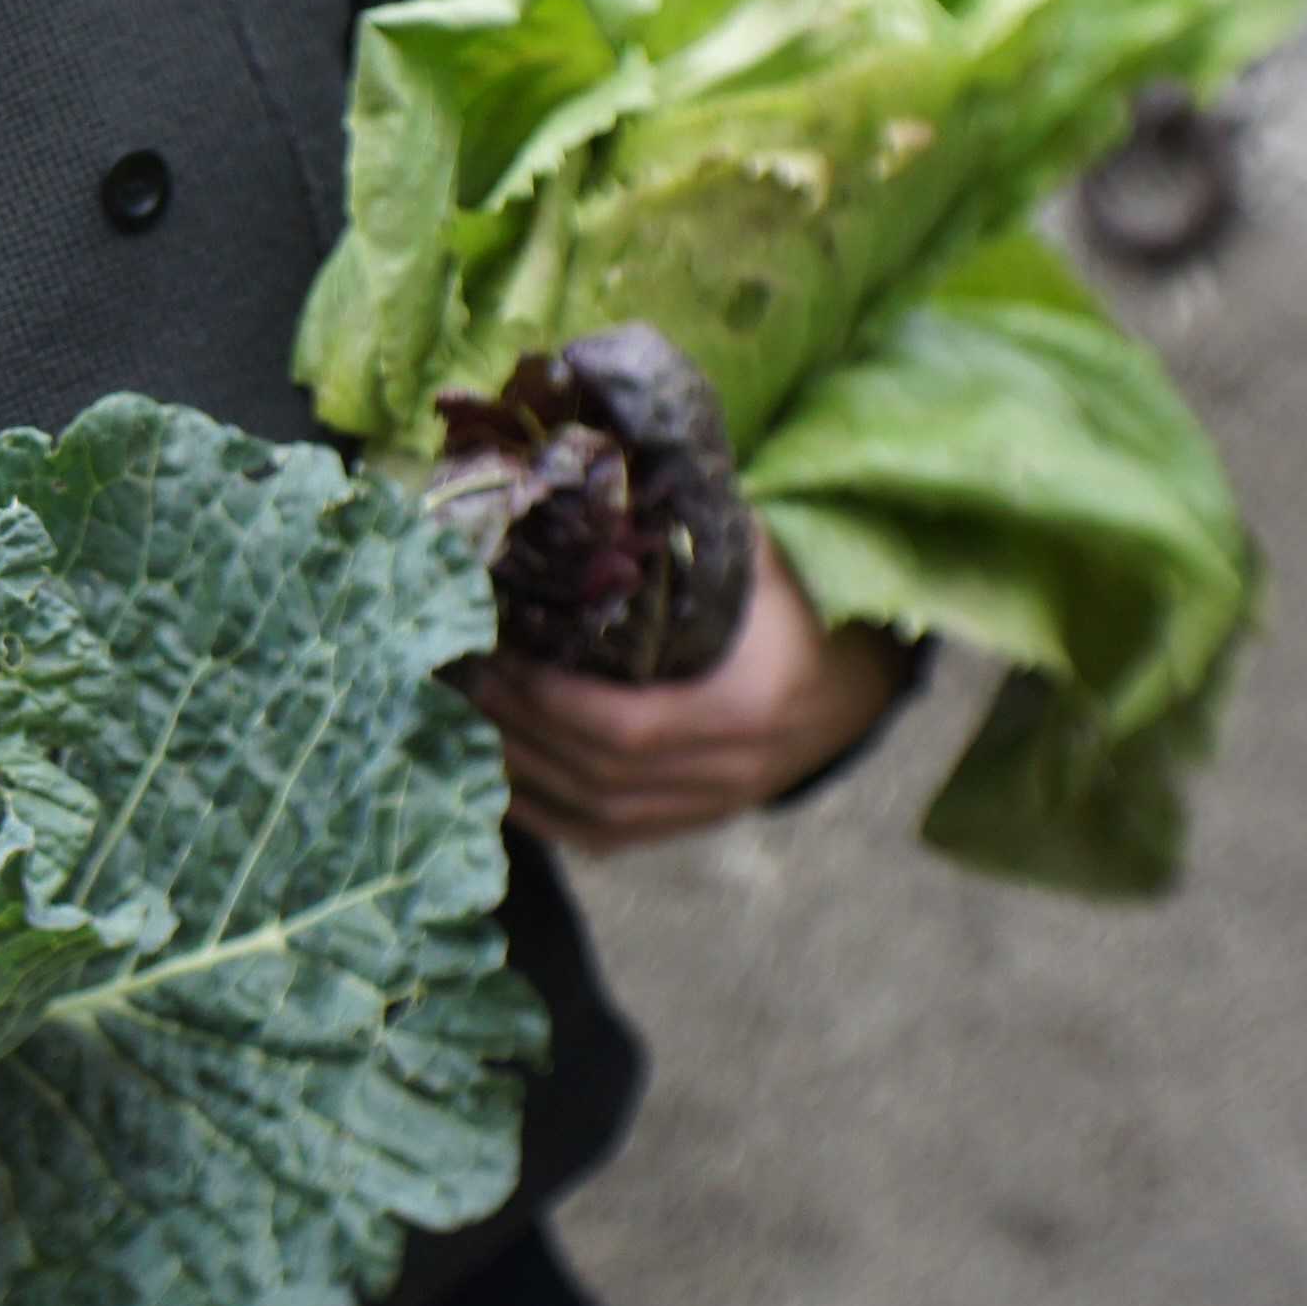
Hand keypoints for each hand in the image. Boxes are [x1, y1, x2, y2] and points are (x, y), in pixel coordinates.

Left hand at [467, 520, 907, 855]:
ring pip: (600, 815)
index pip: (629, 727)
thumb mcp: (756, 561)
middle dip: (520, 731)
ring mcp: (715, 806)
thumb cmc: (792, 610)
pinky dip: (547, 817)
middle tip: (458, 684)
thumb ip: (692, 525)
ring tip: (459, 726)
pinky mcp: (695, 824)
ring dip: (522, 776)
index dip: (552, 703)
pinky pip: (610, 837)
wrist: (848, 684)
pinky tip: (497, 783)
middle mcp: (733, 771)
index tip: (496, 658)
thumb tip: (605, 468)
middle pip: (602, 774)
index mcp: (750, 707)